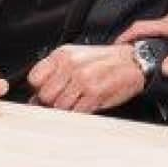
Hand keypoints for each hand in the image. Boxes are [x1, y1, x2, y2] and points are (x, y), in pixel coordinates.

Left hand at [25, 43, 144, 113]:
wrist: (132, 62)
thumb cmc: (104, 62)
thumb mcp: (75, 58)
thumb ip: (54, 75)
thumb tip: (35, 99)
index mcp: (62, 54)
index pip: (34, 78)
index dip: (39, 89)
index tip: (47, 92)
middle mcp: (71, 65)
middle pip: (46, 96)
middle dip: (53, 102)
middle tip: (67, 97)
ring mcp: (82, 79)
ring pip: (60, 107)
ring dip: (69, 108)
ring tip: (81, 99)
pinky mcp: (95, 93)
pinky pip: (77, 112)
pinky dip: (81, 112)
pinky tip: (89, 103)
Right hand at [118, 9, 167, 77]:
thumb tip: (164, 69)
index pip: (142, 26)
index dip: (126, 35)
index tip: (116, 44)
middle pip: (147, 28)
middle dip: (134, 40)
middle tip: (126, 54)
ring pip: (157, 31)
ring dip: (147, 41)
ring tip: (141, 55)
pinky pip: (167, 32)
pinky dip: (159, 41)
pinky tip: (162, 51)